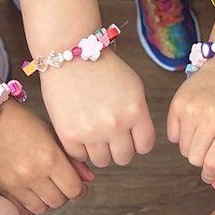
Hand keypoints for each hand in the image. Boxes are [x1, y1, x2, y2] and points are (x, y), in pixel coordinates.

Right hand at [0, 100, 92, 214]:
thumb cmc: (24, 123)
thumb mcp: (53, 135)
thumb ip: (73, 159)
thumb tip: (90, 180)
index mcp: (50, 157)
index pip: (74, 190)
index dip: (78, 189)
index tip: (75, 185)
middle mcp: (32, 172)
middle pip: (58, 201)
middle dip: (61, 194)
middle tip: (56, 183)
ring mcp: (13, 182)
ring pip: (40, 209)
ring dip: (44, 200)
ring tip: (40, 186)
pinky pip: (20, 210)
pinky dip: (26, 205)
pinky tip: (26, 191)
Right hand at [41, 50, 154, 168]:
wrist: (69, 52)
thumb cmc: (102, 68)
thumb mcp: (132, 87)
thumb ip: (138, 115)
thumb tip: (138, 142)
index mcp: (135, 111)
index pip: (145, 145)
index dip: (137, 142)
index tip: (129, 136)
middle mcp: (116, 124)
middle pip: (124, 158)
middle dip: (118, 149)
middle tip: (109, 136)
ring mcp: (92, 131)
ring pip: (103, 161)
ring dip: (99, 151)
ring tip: (93, 134)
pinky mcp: (69, 134)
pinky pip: (80, 156)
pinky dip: (80, 148)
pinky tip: (78, 131)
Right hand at [167, 62, 214, 191]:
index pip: (212, 165)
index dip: (212, 175)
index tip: (213, 172)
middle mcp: (211, 117)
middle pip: (194, 159)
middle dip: (203, 158)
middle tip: (213, 143)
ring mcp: (192, 109)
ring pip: (182, 149)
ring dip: (192, 146)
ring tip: (205, 129)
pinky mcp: (177, 103)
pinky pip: (172, 136)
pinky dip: (181, 135)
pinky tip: (194, 122)